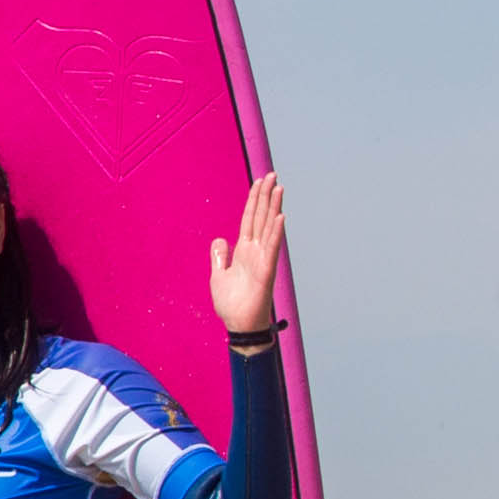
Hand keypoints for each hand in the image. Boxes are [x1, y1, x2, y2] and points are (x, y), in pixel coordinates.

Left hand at [209, 171, 287, 337]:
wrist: (238, 324)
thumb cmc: (232, 303)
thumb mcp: (218, 275)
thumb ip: (220, 257)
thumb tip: (220, 240)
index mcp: (244, 251)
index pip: (250, 219)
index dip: (254, 200)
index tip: (260, 182)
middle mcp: (255, 251)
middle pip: (260, 217)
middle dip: (265, 196)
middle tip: (272, 174)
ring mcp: (262, 259)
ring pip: (268, 227)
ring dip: (273, 207)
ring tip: (279, 187)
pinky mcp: (266, 271)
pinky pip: (271, 248)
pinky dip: (275, 233)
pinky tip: (280, 217)